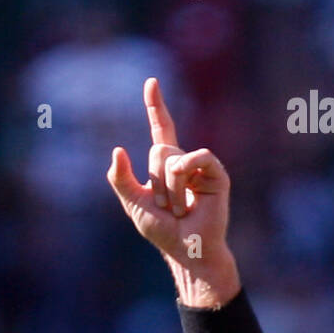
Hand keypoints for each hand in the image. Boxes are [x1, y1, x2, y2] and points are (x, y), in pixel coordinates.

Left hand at [107, 78, 237, 300]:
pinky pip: (197, 157)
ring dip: (169, 189)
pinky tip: (190, 199)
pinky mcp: (216, 173)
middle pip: (159, 149)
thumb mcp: (134, 204)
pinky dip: (186, 175)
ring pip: (173, 158)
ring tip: (179, 210)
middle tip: (166, 208)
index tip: (152, 83)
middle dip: (156, 182)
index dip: (156, 107)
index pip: (161, 129)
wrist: (186, 250)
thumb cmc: (162, 232)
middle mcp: (185, 161)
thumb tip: (118, 150)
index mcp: (167, 166)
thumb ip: (121, 180)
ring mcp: (201, 166)